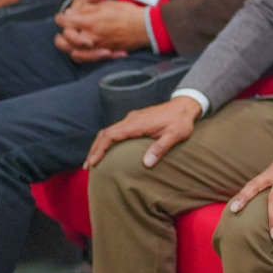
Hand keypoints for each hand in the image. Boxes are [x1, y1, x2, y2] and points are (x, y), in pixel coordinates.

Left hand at [53, 0, 148, 61]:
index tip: (60, 17)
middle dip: (62, 32)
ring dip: (66, 46)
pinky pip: (87, 58)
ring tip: (63, 41)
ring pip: (74, 51)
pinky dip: (80, 56)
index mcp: (90, 21)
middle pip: (67, 37)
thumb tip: (72, 11)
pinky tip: (77, 52)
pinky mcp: (104, 54)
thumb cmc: (128, 13)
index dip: (61, 18)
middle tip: (62, 28)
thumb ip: (88, 7)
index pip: (67, 21)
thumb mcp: (107, 4)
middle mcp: (91, 36)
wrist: (145, 27)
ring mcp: (97, 47)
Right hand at [83, 95, 202, 168]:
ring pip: (109, 131)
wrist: (185, 105)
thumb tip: (146, 164)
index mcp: (137, 123)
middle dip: (94, 149)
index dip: (100, 149)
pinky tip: (107, 150)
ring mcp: (132, 119)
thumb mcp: (175, 135)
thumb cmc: (181, 121)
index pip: (111, 136)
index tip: (93, 162)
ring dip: (99, 145)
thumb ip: (161, 148)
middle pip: (105, 133)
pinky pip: (116, 130)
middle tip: (87, 166)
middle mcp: (131, 119)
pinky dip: (107, 140)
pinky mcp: (135, 120)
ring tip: (93, 161)